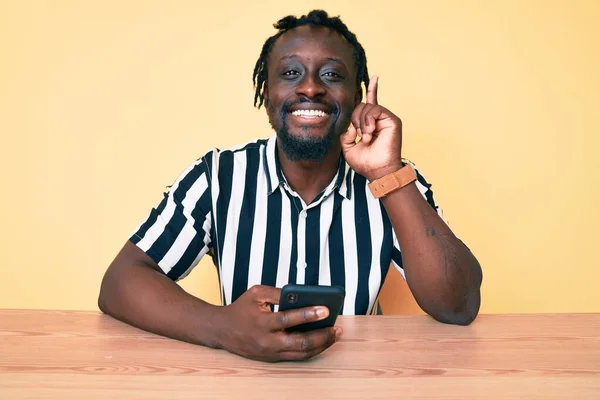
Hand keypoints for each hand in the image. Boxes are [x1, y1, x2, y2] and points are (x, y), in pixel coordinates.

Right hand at [217, 285, 342, 361]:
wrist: (222, 330)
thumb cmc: (242, 308)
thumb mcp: (257, 293)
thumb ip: (279, 293)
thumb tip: (303, 295)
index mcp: (262, 322)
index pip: (289, 318)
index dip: (309, 314)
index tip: (326, 309)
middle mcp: (267, 341)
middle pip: (300, 342)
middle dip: (322, 335)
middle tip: (337, 328)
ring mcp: (270, 353)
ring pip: (301, 353)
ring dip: (321, 345)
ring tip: (335, 334)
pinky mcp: (272, 359)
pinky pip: (296, 356)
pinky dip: (312, 349)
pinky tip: (323, 340)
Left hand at [340, 76, 403, 180]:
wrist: (377, 171)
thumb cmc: (365, 162)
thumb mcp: (348, 147)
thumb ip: (345, 133)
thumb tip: (351, 124)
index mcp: (370, 124)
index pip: (369, 103)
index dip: (371, 89)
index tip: (373, 77)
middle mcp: (379, 119)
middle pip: (362, 105)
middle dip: (355, 119)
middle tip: (359, 135)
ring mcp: (386, 119)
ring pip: (367, 106)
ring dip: (362, 123)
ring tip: (366, 136)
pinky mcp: (392, 120)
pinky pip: (376, 109)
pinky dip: (369, 121)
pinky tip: (370, 132)